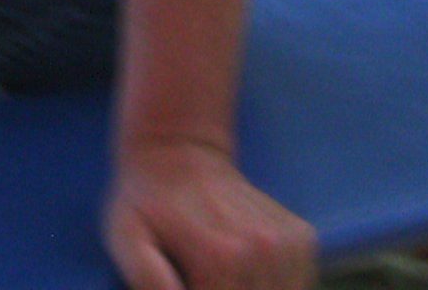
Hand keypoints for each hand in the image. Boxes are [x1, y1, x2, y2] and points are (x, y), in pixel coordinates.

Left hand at [106, 140, 315, 289]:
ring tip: (222, 276)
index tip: (187, 286)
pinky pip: (299, 285)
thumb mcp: (126, 239)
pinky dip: (277, 288)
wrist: (179, 150)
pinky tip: (246, 277)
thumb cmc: (147, 201)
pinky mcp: (301, 238)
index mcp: (220, 259)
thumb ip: (147, 281)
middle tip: (201, 277)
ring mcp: (288, 244)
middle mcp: (263, 252)